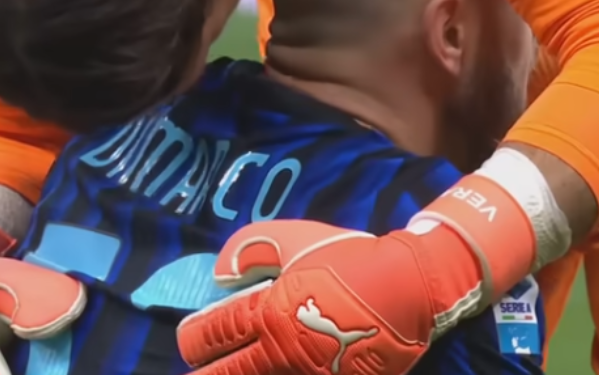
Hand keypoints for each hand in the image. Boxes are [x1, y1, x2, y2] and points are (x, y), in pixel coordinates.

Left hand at [178, 177, 535, 374]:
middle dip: (206, 374)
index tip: (190, 341)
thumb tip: (220, 274)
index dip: (193, 340)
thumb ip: (250, 248)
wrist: (408, 285)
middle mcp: (282, 352)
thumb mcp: (294, 238)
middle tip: (197, 371)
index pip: (212, 334)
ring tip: (232, 374)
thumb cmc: (348, 258)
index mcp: (268, 313)